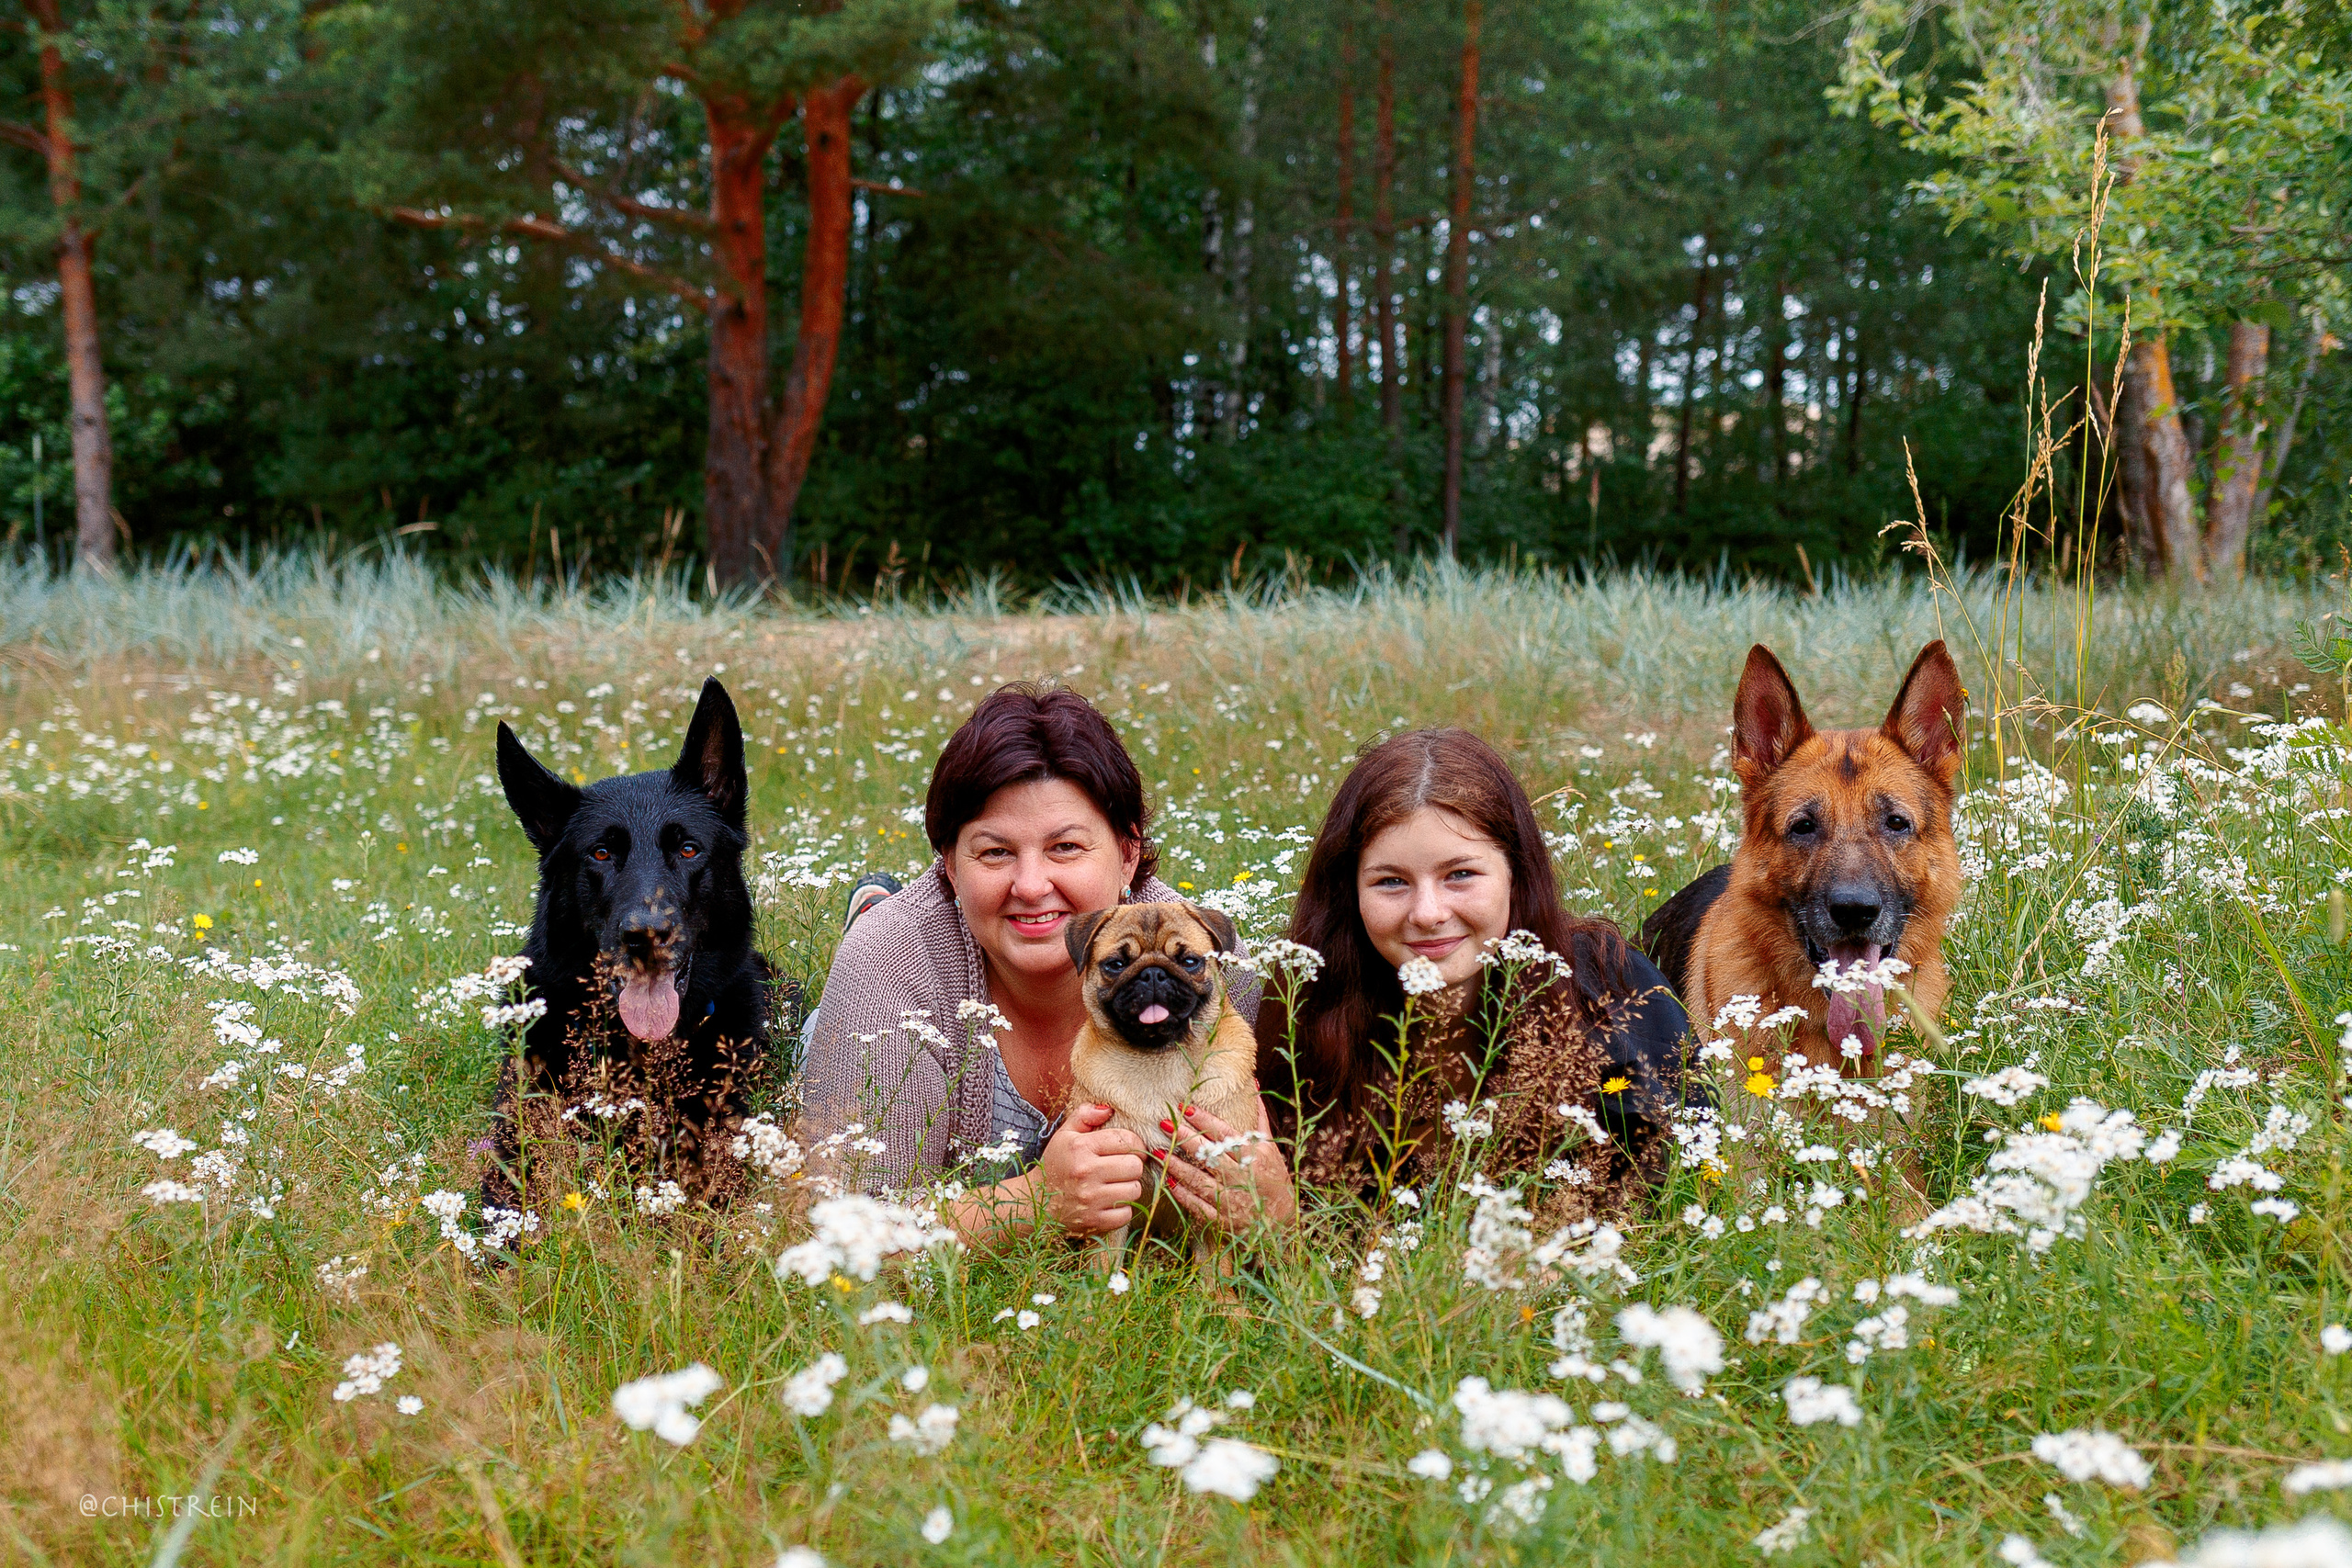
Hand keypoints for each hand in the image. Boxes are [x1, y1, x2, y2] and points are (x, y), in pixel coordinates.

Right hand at [1033, 1102, 1146, 1236]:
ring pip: (1134, 1190)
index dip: (1135, 1143)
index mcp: (1080, 1147)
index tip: (1130, 1149)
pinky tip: (1109, 1203)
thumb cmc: (1056, 1165)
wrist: (1035, 1203)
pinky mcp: (1094, 1221)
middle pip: (1134, 1166)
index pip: (1126, 1140)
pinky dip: (1122, 1209)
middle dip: (1132, 1166)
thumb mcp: (1064, 1135)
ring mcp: (1090, 1199)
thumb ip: (1084, 1116)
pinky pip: (1126, 1213)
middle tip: (1121, 1168)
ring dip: (1128, 1187)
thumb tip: (1108, 1109)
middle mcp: (1085, 1172)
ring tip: (1115, 1185)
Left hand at [1158, 1097, 1296, 1232]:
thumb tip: (1253, 1084)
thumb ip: (1258, 1118)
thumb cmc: (1275, 1180)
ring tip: (1159, 1152)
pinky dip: (1182, 1194)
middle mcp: (1243, 1175)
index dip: (1203, 1120)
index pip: (1225, 1133)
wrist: (1282, 1222)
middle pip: (1209, 1153)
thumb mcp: (1270, 1148)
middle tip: (1164, 1124)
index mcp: (1256, 1155)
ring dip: (1176, 1165)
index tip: (1184, 1108)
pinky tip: (1168, 1182)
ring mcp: (1232, 1198)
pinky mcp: (1223, 1218)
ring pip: (1198, 1179)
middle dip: (1185, 1137)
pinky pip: (1198, 1205)